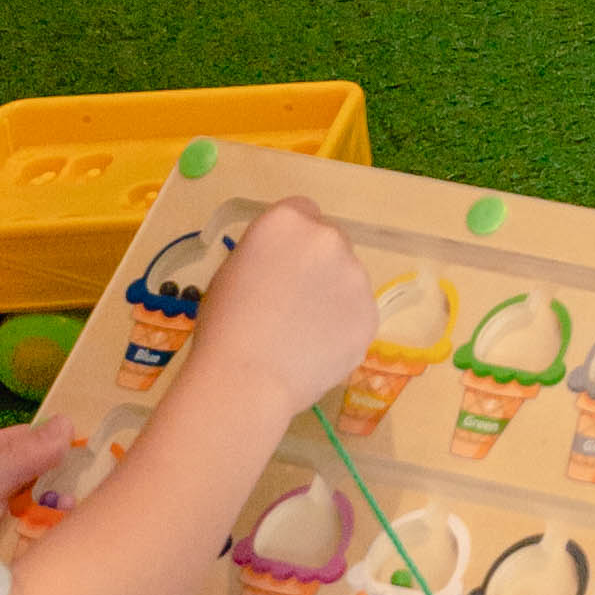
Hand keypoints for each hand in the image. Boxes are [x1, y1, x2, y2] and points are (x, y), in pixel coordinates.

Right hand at [192, 197, 377, 418]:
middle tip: (293, 304)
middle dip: (317, 266)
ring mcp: (355, 275)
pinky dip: (342, 329)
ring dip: (332, 297)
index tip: (282, 265)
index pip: (302, 212)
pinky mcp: (370, 313)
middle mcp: (327, 238)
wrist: (245, 381)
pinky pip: (357, 314)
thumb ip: (268, 255)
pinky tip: (315, 351)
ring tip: (301, 335)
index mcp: (286, 222)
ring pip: (348, 279)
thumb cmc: (223, 328)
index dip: (291, 241)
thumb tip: (285, 264)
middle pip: (330, 243)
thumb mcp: (232, 273)